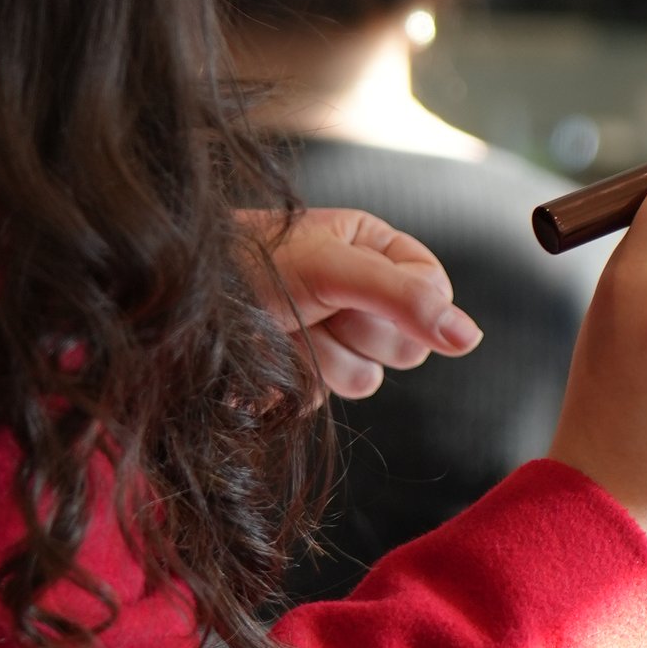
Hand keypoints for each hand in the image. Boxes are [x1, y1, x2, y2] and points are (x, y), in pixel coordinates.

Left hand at [243, 206, 480, 400]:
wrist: (177, 299)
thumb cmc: (251, 262)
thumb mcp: (333, 268)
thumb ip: (405, 299)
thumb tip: (469, 338)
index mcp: (374, 247)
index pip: (435, 292)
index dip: (412, 305)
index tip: (365, 294)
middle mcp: (357, 290)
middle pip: (408, 344)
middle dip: (359, 332)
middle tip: (317, 306)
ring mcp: (328, 334)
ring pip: (366, 379)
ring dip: (322, 360)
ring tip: (284, 327)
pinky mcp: (298, 374)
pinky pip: (322, 400)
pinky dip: (292, 382)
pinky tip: (266, 354)